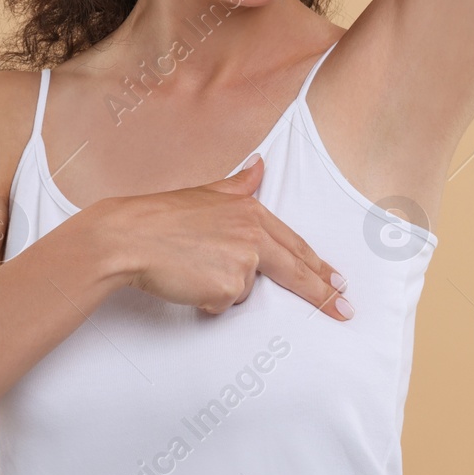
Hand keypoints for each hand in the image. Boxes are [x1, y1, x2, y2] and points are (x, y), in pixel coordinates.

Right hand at [92, 158, 353, 318]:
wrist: (127, 237)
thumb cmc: (159, 217)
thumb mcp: (205, 192)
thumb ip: (238, 184)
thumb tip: (260, 164)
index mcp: (251, 212)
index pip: (295, 245)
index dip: (319, 266)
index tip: (339, 282)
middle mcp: (254, 235)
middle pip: (297, 270)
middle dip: (324, 292)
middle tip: (346, 310)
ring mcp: (244, 262)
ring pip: (246, 290)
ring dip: (224, 288)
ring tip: (192, 269)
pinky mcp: (229, 287)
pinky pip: (225, 304)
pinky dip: (207, 300)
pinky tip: (187, 282)